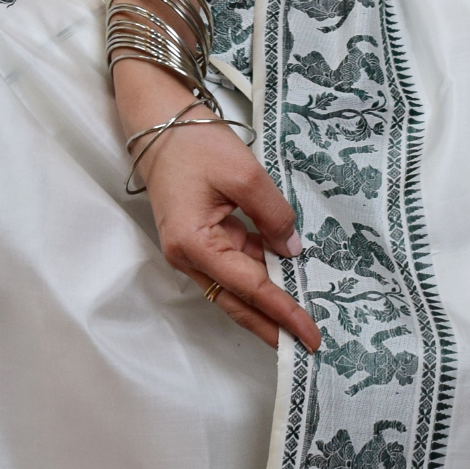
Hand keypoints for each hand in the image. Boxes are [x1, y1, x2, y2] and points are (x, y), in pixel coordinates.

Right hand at [116, 65, 319, 353]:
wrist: (160, 122)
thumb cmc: (196, 144)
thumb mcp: (245, 174)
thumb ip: (272, 215)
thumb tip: (292, 251)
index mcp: (194, 245)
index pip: (250, 288)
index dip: (283, 311)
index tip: (309, 335)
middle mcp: (189, 257)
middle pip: (237, 302)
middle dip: (272, 326)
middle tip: (307, 346)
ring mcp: (193, 250)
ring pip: (236, 288)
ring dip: (267, 304)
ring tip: (302, 321)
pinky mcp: (200, 238)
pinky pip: (234, 266)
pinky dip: (260, 276)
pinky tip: (286, 282)